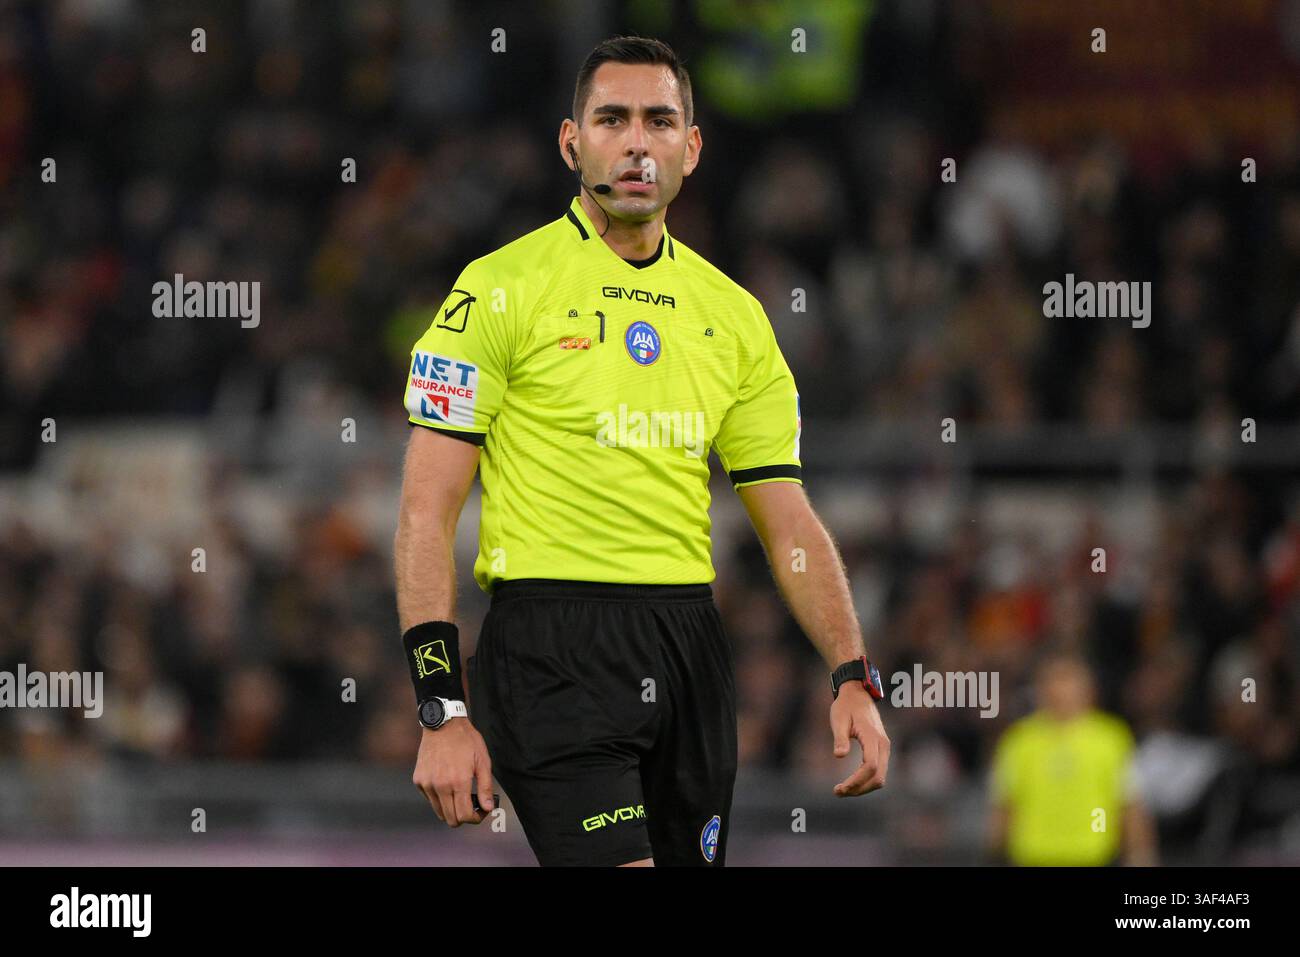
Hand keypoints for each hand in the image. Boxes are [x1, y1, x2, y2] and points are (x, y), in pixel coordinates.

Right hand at [412, 718, 494, 825]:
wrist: (442, 724)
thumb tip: (488, 808)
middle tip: (472, 806)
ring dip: (451, 809)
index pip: (465, 815)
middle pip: (451, 819)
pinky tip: (447, 782)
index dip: (476, 819)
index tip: (481, 812)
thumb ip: (486, 787)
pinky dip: (439, 798)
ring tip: (460, 794)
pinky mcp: (418, 780)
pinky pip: (430, 799)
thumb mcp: (482, 761)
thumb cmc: (466, 741)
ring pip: (439, 811)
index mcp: (458, 782)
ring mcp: (427, 784)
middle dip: (464, 817)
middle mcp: (440, 786)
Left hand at [829, 682, 889, 796]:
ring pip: (880, 778)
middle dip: (859, 789)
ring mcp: (884, 748)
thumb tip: (839, 756)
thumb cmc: (846, 706)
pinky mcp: (881, 750)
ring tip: (842, 790)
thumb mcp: (839, 719)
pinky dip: (866, 781)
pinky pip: (878, 772)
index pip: (870, 767)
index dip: (856, 781)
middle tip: (837, 792)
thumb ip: (840, 738)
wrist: (858, 694)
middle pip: (878, 777)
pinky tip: (851, 783)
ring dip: (863, 788)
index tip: (839, 788)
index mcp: (873, 737)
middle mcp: (883, 745)